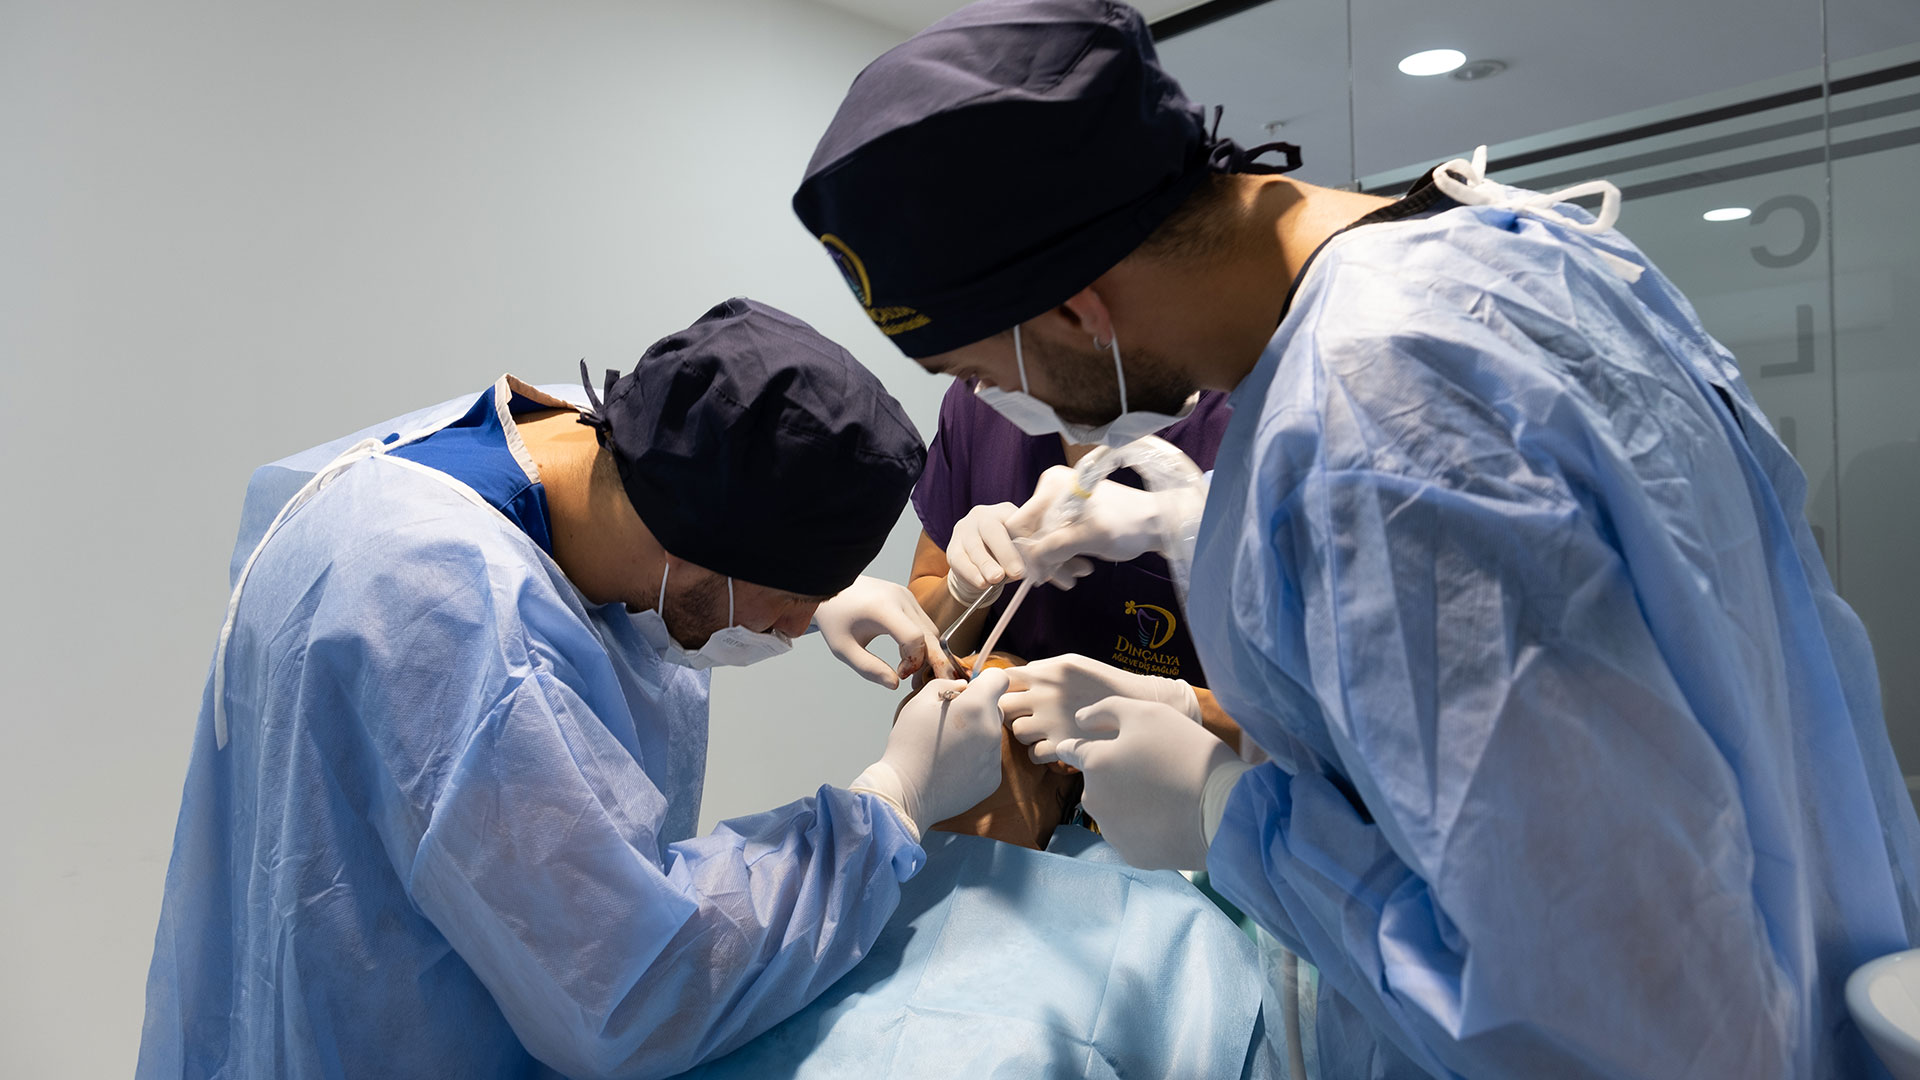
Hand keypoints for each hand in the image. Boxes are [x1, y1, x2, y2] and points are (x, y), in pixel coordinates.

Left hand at [813, 576, 955, 687]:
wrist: (831, 587)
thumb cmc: (835, 618)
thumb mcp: (844, 649)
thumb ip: (868, 668)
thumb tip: (894, 684)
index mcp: (882, 608)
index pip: (914, 638)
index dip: (914, 661)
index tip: (900, 674)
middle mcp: (900, 598)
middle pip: (929, 635)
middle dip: (933, 662)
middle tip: (929, 684)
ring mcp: (906, 595)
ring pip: (930, 630)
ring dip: (927, 653)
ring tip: (910, 673)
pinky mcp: (907, 597)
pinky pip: (924, 623)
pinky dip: (922, 642)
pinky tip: (907, 658)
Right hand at [850, 670, 1009, 837]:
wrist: (905, 792)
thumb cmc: (908, 744)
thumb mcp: (919, 702)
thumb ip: (945, 684)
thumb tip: (963, 686)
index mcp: (976, 706)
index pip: (999, 679)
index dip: (984, 680)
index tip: (970, 691)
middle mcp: (992, 730)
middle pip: (996, 708)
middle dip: (978, 709)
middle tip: (951, 722)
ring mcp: (994, 758)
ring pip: (991, 735)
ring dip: (977, 735)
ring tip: (948, 748)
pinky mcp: (992, 780)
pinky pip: (989, 759)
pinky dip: (976, 759)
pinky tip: (953, 766)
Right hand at [944, 502, 1025, 596]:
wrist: (979, 565)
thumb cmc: (1006, 554)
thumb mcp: (1019, 547)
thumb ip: (1028, 551)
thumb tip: (1043, 565)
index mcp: (1003, 511)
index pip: (1013, 519)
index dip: (1024, 537)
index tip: (1034, 556)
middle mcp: (981, 516)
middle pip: (991, 529)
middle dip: (1005, 552)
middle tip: (1017, 572)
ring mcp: (964, 530)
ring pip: (974, 546)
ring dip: (986, 564)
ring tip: (996, 579)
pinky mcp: (953, 547)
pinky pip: (960, 560)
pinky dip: (971, 573)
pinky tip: (981, 583)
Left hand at [1002, 654, 1199, 762]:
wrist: (1137, 705)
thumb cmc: (1103, 682)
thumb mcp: (1072, 663)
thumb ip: (1043, 669)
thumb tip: (1019, 676)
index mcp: (1045, 673)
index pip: (1003, 679)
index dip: (1005, 688)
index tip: (1016, 695)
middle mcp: (1043, 697)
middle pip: (1003, 707)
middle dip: (1010, 712)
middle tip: (1027, 715)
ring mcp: (1051, 722)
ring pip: (1017, 732)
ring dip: (1026, 733)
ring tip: (1043, 731)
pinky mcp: (1063, 746)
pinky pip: (1033, 755)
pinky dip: (1040, 753)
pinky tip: (1054, 746)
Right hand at [1003, 467, 1181, 588]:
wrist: (1157, 522)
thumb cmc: (1129, 525)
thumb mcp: (1090, 537)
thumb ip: (1055, 547)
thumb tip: (1027, 561)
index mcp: (1051, 486)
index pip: (1019, 524)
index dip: (1026, 553)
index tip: (1041, 576)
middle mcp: (1051, 489)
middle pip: (1031, 533)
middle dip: (1046, 560)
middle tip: (1066, 580)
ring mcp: (1060, 502)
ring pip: (1043, 540)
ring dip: (1058, 562)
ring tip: (1078, 575)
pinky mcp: (1070, 515)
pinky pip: (1056, 539)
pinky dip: (1066, 556)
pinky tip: (1082, 566)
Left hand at [1053, 696, 1245, 870]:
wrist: (1223, 810)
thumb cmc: (1186, 753)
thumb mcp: (1148, 714)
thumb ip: (1106, 711)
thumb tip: (1079, 719)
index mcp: (1095, 764)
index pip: (1071, 751)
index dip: (1084, 745)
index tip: (1099, 745)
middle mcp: (1093, 801)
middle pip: (1096, 782)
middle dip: (1114, 774)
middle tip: (1153, 767)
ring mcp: (1112, 832)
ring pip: (1113, 809)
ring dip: (1128, 801)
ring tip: (1165, 793)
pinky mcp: (1132, 856)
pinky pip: (1132, 834)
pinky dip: (1144, 826)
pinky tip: (1169, 817)